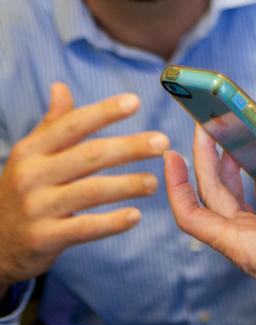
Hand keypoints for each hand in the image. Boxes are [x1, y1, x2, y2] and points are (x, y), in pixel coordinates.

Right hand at [0, 83, 168, 292]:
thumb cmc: (24, 189)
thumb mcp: (30, 155)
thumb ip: (52, 124)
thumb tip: (61, 87)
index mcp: (31, 150)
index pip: (72, 125)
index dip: (104, 112)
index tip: (135, 101)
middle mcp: (31, 176)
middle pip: (89, 155)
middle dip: (129, 147)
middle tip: (162, 142)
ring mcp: (36, 208)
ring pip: (91, 191)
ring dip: (127, 185)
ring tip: (154, 182)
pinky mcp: (43, 238)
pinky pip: (84, 228)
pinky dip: (112, 223)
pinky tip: (136, 216)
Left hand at [165, 126, 255, 324]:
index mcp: (242, 245)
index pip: (193, 214)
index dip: (177, 185)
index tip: (172, 155)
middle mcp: (250, 241)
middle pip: (216, 198)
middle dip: (210, 162)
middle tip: (212, 128)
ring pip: (243, 197)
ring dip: (238, 168)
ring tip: (240, 136)